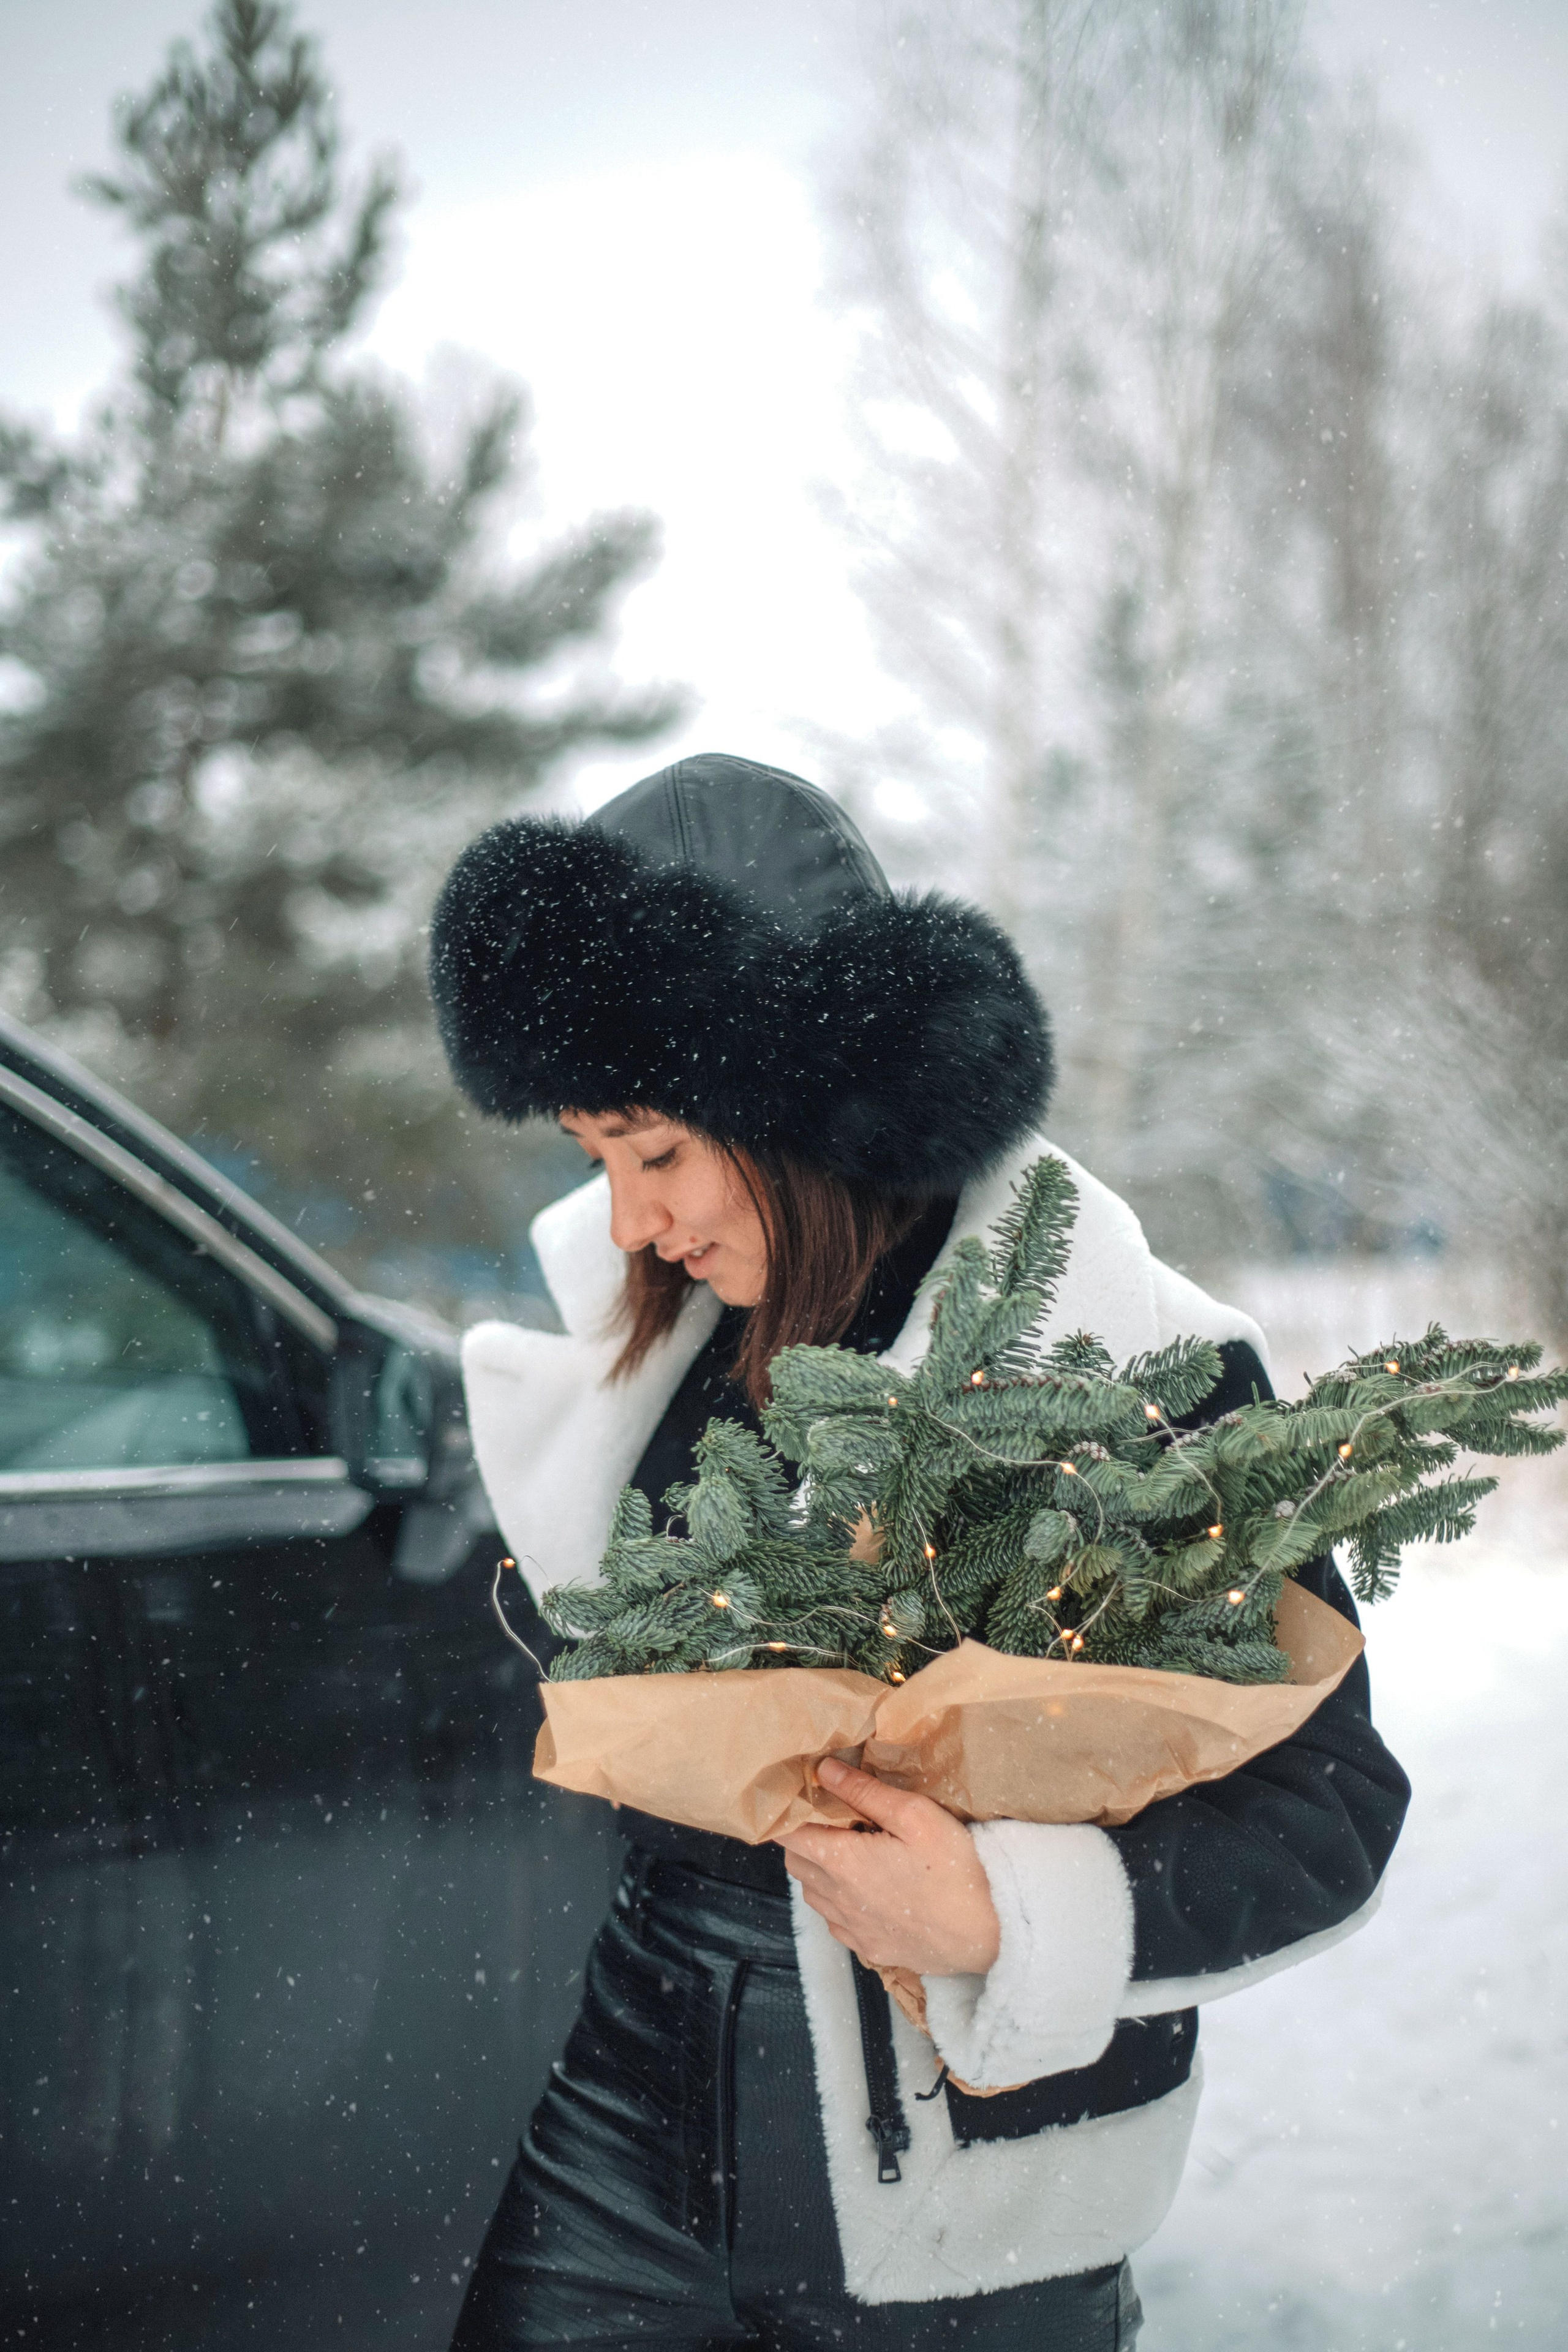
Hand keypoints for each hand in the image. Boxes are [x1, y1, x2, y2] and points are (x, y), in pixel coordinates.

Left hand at [776, 1757, 1000, 1976]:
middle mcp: (838, 1899)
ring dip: (819, 1871)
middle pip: (796, 1863)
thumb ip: (865, 1792)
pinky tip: (867, 1891)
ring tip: (852, 1854)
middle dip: (803, 1838)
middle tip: (833, 1821)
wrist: (989, 1934)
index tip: (802, 1800)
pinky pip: (836, 1923)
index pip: (789, 1836)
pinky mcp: (871, 1949)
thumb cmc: (955, 1869)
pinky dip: (838, 1903)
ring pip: (813, 1895)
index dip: (788, 1815)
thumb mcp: (915, 1815)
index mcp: (843, 1862)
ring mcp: (853, 1929)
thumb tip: (824, 1771)